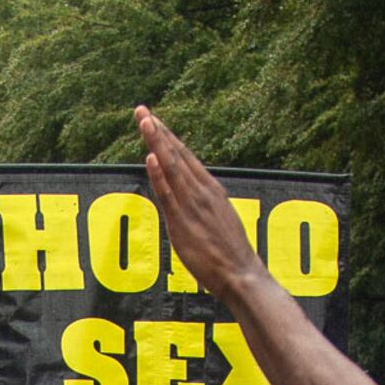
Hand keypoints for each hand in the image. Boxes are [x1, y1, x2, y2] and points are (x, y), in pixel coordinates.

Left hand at [135, 107, 265, 300]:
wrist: (242, 275)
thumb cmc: (230, 254)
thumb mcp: (219, 220)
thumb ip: (204, 206)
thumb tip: (192, 201)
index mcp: (210, 190)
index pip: (185, 157)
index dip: (168, 137)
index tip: (154, 119)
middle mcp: (202, 192)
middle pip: (176, 155)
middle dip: (158, 131)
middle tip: (142, 109)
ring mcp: (193, 206)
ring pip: (171, 167)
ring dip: (157, 143)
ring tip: (145, 121)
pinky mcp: (184, 223)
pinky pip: (169, 195)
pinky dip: (159, 175)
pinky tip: (150, 158)